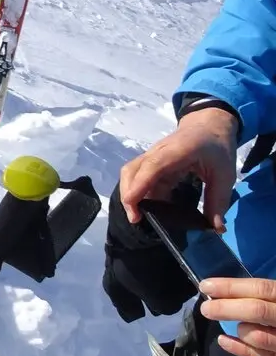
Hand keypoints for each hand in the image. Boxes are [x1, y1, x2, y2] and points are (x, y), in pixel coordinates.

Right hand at [119, 106, 238, 230]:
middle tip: (136, 219)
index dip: (140, 184)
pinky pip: (139, 178)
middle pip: (132, 169)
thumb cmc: (217, 148)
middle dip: (129, 194)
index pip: (153, 166)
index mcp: (179, 150)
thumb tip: (216, 229)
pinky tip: (147, 209)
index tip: (132, 204)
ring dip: (130, 194)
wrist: (208, 126)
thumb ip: (219, 201)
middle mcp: (158, 151)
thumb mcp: (225, 174)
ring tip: (138, 216)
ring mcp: (152, 156)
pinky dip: (138, 193)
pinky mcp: (152, 163)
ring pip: (131, 173)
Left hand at [200, 278, 275, 355]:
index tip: (206, 286)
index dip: (232, 287)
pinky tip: (224, 340)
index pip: (262, 289)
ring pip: (258, 336)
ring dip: (239, 329)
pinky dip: (239, 348)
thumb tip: (225, 289)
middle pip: (258, 311)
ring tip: (230, 325)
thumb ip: (264, 294)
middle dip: (227, 308)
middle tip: (206, 308)